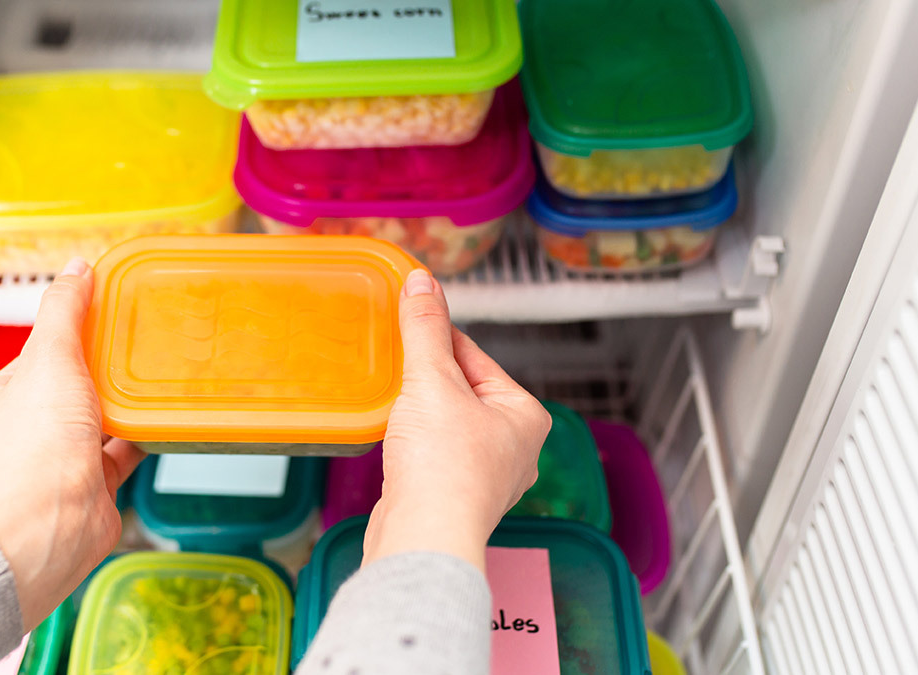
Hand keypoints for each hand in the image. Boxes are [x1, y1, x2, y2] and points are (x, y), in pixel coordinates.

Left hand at [0, 258, 146, 629]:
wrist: (54, 520)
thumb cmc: (37, 446)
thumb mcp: (51, 356)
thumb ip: (64, 311)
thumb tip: (76, 269)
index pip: (35, 353)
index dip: (67, 333)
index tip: (99, 315)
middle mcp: (25, 430)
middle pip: (70, 385)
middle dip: (99, 368)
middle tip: (132, 344)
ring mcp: (60, 459)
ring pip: (96, 419)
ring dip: (121, 402)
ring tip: (150, 377)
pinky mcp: (92, 483)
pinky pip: (122, 450)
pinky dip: (141, 435)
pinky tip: (159, 418)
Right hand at [365, 269, 550, 571]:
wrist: (424, 538)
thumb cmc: (443, 466)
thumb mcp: (431, 381)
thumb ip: (425, 328)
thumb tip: (421, 281)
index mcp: (525, 415)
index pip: (474, 356)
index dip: (435, 337)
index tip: (406, 320)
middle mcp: (515, 448)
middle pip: (460, 389)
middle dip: (425, 377)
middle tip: (393, 365)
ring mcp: (486, 477)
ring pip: (446, 422)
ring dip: (416, 411)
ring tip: (392, 406)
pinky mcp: (454, 497)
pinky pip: (433, 453)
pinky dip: (412, 442)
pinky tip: (394, 442)